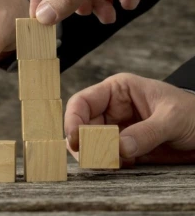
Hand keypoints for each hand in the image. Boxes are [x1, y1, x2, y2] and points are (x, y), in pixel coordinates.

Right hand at [65, 73, 194, 165]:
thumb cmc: (194, 113)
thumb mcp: (173, 118)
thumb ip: (146, 132)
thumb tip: (120, 148)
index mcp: (117, 90)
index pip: (83, 102)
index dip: (73, 119)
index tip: (75, 139)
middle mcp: (112, 109)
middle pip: (82, 125)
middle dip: (84, 142)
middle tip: (92, 158)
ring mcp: (118, 129)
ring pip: (92, 143)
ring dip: (95, 155)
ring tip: (108, 164)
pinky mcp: (125, 148)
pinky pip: (108, 157)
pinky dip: (108, 164)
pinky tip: (121, 166)